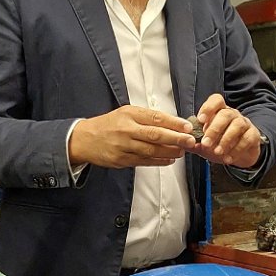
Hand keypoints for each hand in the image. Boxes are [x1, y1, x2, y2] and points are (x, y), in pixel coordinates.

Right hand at [69, 105, 196, 168]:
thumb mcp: (126, 113)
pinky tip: (170, 160)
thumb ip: (147, 118)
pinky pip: (144, 161)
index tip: (187, 126)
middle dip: (176, 138)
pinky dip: (159, 161)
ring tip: (183, 151)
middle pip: (155, 135)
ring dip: (169, 151)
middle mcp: (126, 129)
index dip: (173, 123)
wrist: (85, 139)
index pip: (155, 118)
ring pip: (151, 150)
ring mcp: (123, 146)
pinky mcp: (121, 160)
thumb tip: (173, 123)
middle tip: (190, 140)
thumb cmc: (109, 124)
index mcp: (129, 114)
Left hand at [191, 94, 262, 168]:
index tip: (200, 120)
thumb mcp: (205, 143)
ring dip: (226, 140)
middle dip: (214, 129)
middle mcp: (233, 114)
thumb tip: (183, 142)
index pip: (216, 100)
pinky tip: (228, 158)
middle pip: (225, 114)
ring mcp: (244, 123)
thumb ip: (194, 142)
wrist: (238, 155)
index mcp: (219, 111)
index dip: (208, 108)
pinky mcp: (253, 135)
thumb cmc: (219, 144)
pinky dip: (236, 150)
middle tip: (206, 143)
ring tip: (217, 152)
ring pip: (237, 125)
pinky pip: (247, 139)